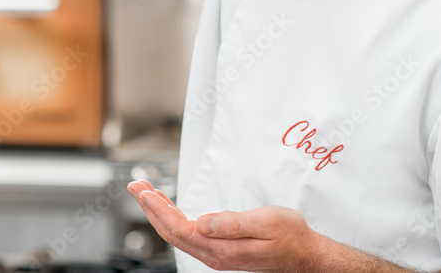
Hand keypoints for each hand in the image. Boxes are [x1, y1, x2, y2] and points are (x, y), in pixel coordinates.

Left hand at [127, 180, 319, 271]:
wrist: (304, 254)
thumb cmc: (290, 236)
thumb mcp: (267, 222)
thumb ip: (234, 223)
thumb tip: (204, 221)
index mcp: (222, 248)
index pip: (180, 228)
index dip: (159, 210)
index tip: (145, 191)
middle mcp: (214, 254)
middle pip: (171, 232)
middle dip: (150, 208)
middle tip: (136, 185)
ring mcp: (216, 253)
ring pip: (177, 234)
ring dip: (159, 212)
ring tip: (145, 193)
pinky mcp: (220, 249)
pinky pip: (187, 234)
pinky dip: (172, 218)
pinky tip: (168, 209)